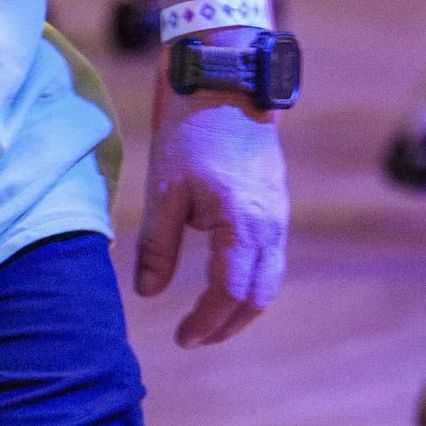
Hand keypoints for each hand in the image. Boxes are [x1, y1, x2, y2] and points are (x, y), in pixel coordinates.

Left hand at [134, 89, 288, 345]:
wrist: (228, 86)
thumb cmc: (192, 134)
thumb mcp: (164, 191)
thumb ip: (157, 247)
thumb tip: (147, 293)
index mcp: (241, 225)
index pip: (229, 293)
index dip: (206, 323)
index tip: (182, 338)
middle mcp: (269, 226)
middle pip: (258, 297)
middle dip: (228, 325)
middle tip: (195, 337)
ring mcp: (278, 216)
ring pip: (270, 280)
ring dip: (242, 307)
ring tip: (209, 320)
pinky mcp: (276, 206)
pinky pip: (271, 259)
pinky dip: (250, 282)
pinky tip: (224, 284)